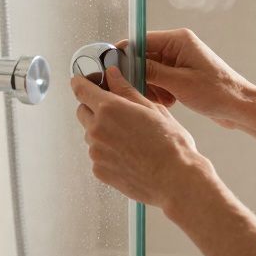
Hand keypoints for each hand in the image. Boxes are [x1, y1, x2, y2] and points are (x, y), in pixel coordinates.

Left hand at [70, 65, 217, 209]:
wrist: (175, 180)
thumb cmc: (171, 145)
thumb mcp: (153, 109)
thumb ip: (127, 90)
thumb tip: (113, 76)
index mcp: (110, 108)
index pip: (80, 89)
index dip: (81, 83)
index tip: (83, 83)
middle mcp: (97, 129)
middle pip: (82, 111)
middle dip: (94, 108)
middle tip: (117, 113)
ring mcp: (96, 152)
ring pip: (91, 134)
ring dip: (103, 132)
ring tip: (130, 139)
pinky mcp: (99, 170)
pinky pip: (97, 155)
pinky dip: (108, 152)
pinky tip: (129, 156)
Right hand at [116, 29, 255, 129]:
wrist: (240, 107)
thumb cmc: (217, 92)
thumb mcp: (179, 83)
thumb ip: (151, 71)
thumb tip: (127, 63)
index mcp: (178, 40)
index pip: (140, 40)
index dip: (126, 56)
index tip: (115, 72)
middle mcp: (178, 46)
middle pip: (144, 57)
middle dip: (141, 77)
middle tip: (145, 93)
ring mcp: (180, 61)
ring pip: (150, 71)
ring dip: (151, 87)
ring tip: (164, 100)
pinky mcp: (182, 74)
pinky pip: (161, 80)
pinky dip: (161, 92)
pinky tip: (171, 102)